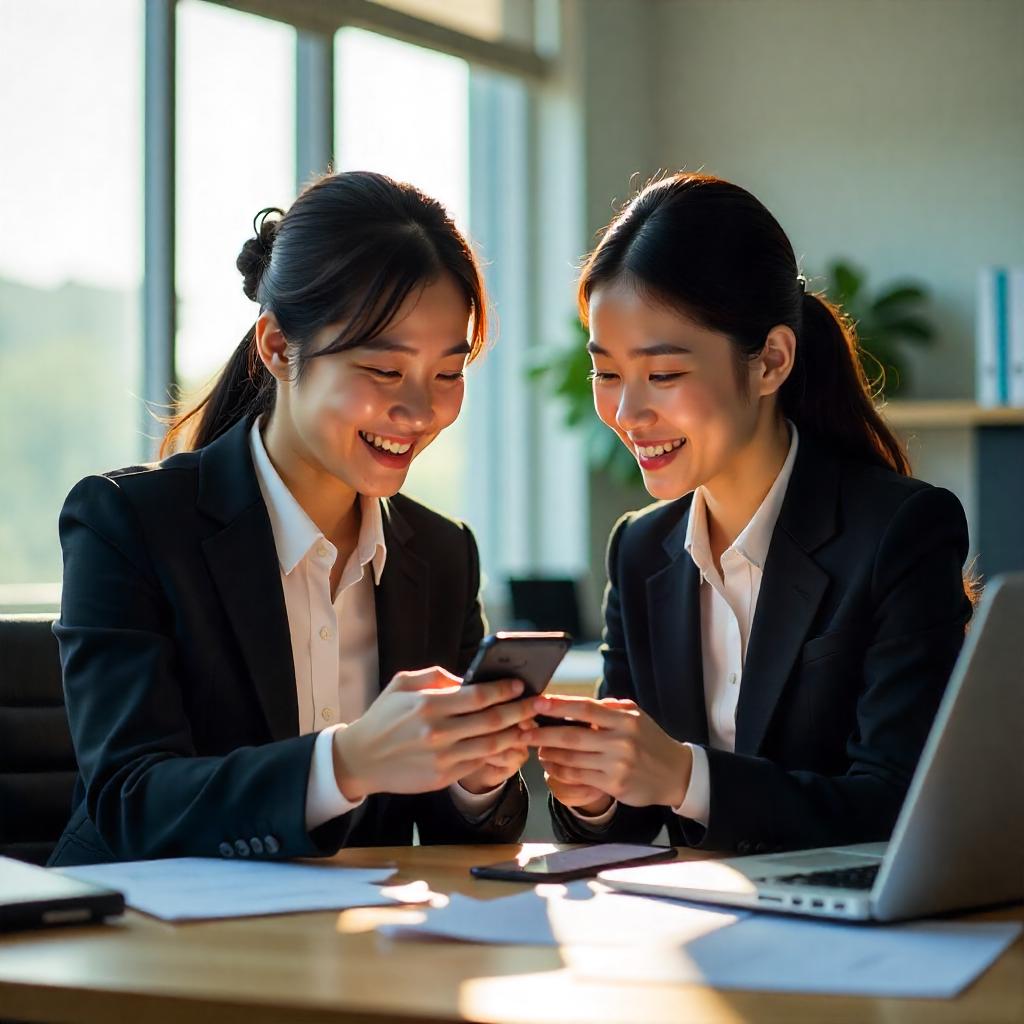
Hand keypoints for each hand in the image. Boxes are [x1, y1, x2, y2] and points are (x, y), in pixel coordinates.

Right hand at [332, 668, 535, 799]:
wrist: (360, 759)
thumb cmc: (384, 717)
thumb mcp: (403, 684)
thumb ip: (438, 677)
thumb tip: (469, 678)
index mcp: (428, 704)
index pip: (478, 696)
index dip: (504, 690)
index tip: (520, 685)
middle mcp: (437, 732)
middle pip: (492, 721)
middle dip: (521, 710)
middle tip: (539, 702)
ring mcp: (442, 758)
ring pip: (492, 745)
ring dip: (516, 733)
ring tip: (530, 724)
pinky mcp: (443, 777)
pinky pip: (479, 763)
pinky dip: (499, 753)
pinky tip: (510, 743)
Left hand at [523, 695, 692, 809]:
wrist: (676, 774)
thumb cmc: (651, 741)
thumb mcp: (636, 717)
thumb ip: (609, 708)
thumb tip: (578, 703)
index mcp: (624, 720)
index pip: (585, 708)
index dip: (559, 705)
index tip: (538, 702)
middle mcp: (620, 741)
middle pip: (572, 735)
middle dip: (543, 732)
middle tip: (522, 729)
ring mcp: (616, 764)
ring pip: (572, 758)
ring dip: (548, 753)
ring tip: (534, 747)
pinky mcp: (614, 784)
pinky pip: (578, 776)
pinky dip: (560, 770)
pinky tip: (550, 764)